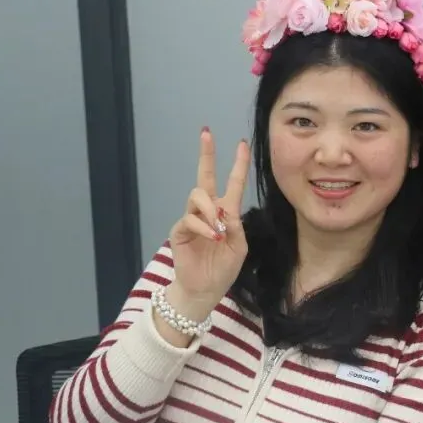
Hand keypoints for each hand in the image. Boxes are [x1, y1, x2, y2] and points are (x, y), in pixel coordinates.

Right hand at [167, 127, 250, 319]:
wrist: (205, 289)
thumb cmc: (224, 268)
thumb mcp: (239, 246)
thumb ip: (235, 226)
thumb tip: (223, 210)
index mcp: (226, 212)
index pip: (232, 183)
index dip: (238, 164)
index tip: (242, 144)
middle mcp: (208, 210)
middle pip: (204, 177)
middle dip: (206, 154)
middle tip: (206, 133)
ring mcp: (192, 219)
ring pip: (197, 196)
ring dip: (210, 208)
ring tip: (219, 228)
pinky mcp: (179, 230)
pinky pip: (190, 218)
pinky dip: (203, 226)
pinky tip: (213, 237)